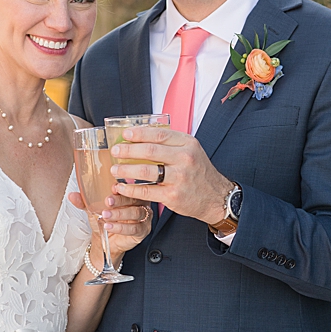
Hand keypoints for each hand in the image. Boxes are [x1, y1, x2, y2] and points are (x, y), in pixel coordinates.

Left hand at [69, 189, 151, 257]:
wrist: (106, 239)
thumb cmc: (104, 219)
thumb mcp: (93, 209)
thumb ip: (84, 202)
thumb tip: (72, 195)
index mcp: (131, 194)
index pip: (130, 187)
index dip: (123, 187)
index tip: (113, 187)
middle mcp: (140, 203)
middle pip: (134, 199)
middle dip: (120, 200)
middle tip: (107, 202)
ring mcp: (143, 217)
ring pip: (135, 213)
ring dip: (119, 214)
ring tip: (105, 216)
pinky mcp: (143, 230)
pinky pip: (135, 228)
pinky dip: (121, 227)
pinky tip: (110, 226)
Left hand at [110, 126, 233, 224]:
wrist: (216, 197)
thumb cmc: (198, 172)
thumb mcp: (190, 151)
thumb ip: (170, 143)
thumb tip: (141, 135)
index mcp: (188, 144)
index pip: (159, 134)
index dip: (139, 133)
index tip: (124, 134)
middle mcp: (185, 159)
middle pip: (149, 151)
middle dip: (127, 150)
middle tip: (115, 151)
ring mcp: (179, 178)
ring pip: (145, 171)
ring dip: (125, 169)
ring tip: (114, 169)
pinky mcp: (173, 196)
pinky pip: (146, 191)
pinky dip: (130, 189)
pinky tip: (121, 187)